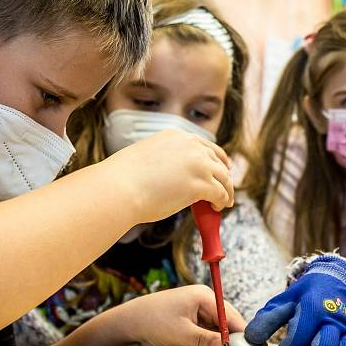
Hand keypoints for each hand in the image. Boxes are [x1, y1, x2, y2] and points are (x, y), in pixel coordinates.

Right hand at [108, 130, 233, 222]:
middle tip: (225, 189)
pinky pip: (220, 194)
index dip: (216, 159)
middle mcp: (190, 146)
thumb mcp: (148, 158)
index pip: (205, 146)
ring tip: (225, 202)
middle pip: (218, 161)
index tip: (221, 168)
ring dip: (226, 191)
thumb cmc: (124, 179)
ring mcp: (197, 165)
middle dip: (224, 176)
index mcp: (176, 137)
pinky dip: (222, 202)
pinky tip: (217, 208)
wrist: (118, 188)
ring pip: (224, 178)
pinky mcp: (200, 185)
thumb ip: (168, 162)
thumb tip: (179, 178)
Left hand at [116, 285, 245, 345]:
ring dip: (224, 342)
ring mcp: (198, 309)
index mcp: (204, 296)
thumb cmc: (151, 321)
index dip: (241, 334)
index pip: (232, 315)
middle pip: (228, 321)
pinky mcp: (192, 319)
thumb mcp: (181, 333)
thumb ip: (206, 340)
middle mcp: (204, 300)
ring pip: (220, 327)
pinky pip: (210, 330)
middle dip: (234, 339)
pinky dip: (214, 342)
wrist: (127, 324)